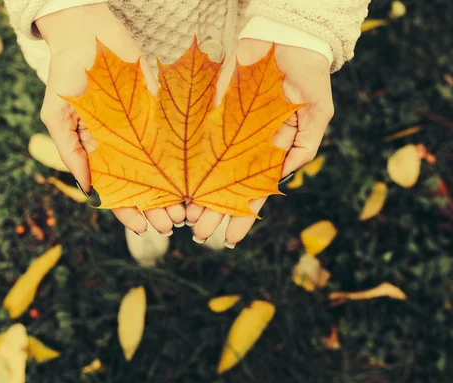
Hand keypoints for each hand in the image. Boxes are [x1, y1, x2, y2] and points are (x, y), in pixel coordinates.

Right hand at [36, 5, 184, 234]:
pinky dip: (185, 162)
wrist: (87, 33)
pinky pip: (174, 141)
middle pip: (142, 185)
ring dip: (173, 191)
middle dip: (156, 206)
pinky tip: (197, 178)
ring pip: (162, 169)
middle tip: (172, 222)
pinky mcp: (160, 113)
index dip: (127, 211)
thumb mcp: (57, 116)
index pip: (114, 191)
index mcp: (97, 153)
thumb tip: (88, 191)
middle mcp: (123, 147)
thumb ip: (71, 152)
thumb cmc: (66, 75)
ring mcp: (143, 132)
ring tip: (187, 209)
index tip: (142, 228)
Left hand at [186, 39, 333, 246]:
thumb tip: (280, 180)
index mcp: (269, 154)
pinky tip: (171, 182)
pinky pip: (192, 141)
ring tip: (184, 218)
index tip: (231, 239)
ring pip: (205, 171)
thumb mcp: (317, 114)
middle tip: (199, 233)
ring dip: (195, 195)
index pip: (254, 193)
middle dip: (213, 212)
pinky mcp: (207, 114)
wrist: (284, 36)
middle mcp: (244, 149)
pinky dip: (182, 163)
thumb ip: (303, 147)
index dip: (243, 217)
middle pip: (225, 187)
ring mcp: (223, 133)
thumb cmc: (307, 76)